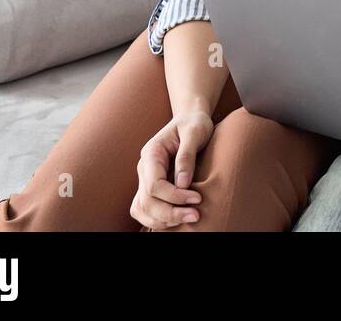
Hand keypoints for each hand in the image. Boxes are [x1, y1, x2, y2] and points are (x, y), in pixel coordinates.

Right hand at [130, 109, 211, 228]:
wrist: (191, 119)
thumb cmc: (194, 124)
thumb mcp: (195, 132)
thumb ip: (187, 156)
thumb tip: (182, 183)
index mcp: (152, 153)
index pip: (154, 185)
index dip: (174, 196)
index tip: (197, 199)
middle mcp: (144, 168)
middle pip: (147, 201)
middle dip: (170, 213)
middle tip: (196, 215)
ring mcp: (145, 178)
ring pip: (142, 209)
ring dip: (163, 220)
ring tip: (188, 219)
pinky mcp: (151, 187)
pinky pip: (145, 209)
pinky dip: (157, 219)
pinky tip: (177, 220)